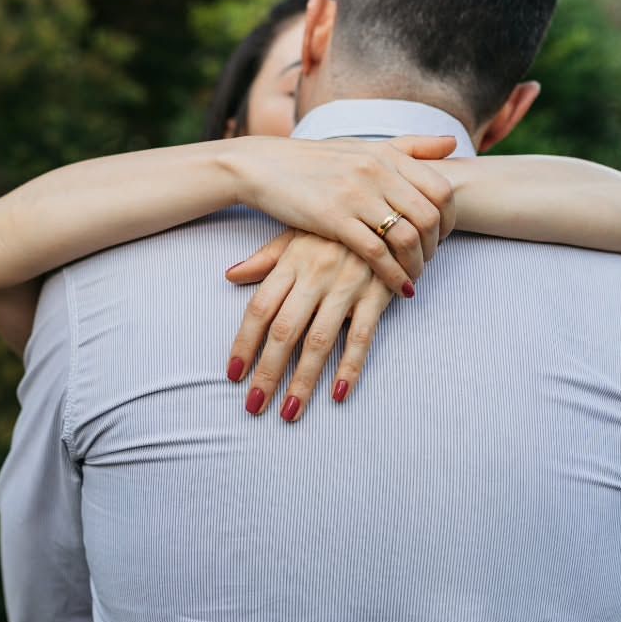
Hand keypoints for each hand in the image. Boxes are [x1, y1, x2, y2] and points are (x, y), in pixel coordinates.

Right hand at [223, 135, 456, 294]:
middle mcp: (377, 171)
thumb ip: (411, 147)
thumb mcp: (365, 147)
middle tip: (427, 260)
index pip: (441, 189)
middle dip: (435, 246)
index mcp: (388, 154)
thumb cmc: (317, 161)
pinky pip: (376, 253)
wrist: (265, 165)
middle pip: (429, 216)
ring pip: (406, 237)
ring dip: (416, 264)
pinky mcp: (334, 218)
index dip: (450, 219)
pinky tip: (396, 288)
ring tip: (412, 276)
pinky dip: (393, 275)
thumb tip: (453, 143)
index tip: (441, 237)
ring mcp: (356, 194)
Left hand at [225, 231, 394, 421]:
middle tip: (254, 406)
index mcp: (292, 262)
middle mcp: (316, 276)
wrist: (390, 209)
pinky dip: (350, 367)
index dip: (244, 343)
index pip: (260, 309)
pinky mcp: (377, 295)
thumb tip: (230, 276)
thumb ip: (265, 259)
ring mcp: (347, 286)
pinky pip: (362, 338)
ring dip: (303, 381)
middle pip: (285, 331)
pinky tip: (338, 394)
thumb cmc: (336, 227)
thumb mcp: (297, 234)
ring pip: (320, 341)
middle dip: (267, 372)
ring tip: (289, 412)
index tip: (233, 374)